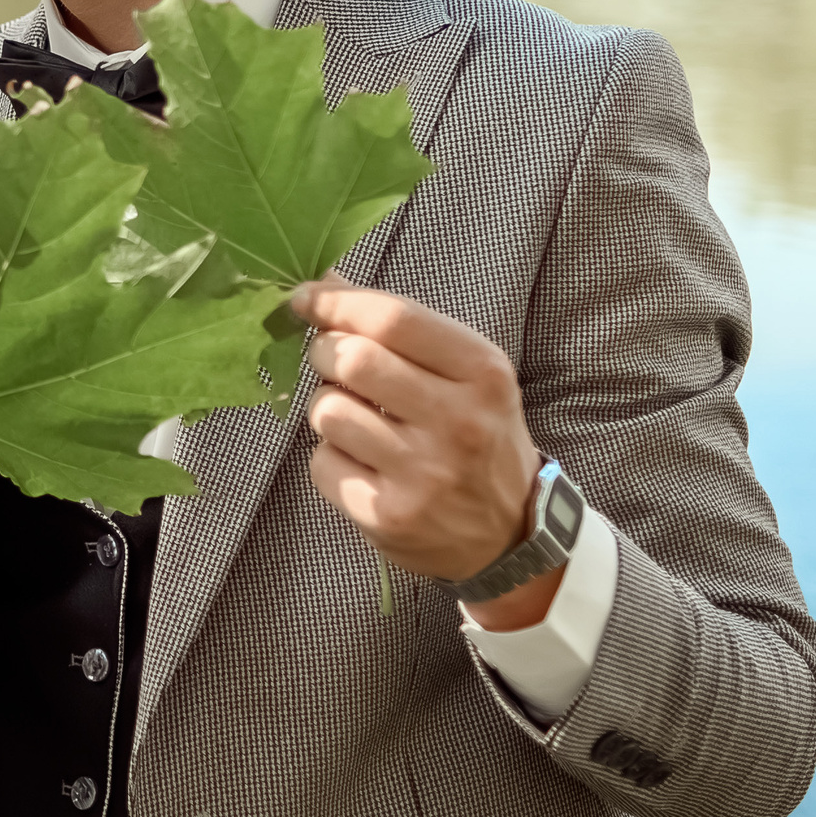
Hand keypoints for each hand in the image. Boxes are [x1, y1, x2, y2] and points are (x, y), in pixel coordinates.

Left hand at [293, 280, 560, 627]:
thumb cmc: (476, 435)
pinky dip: (330, 457)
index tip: (305, 297)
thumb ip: (401, 327)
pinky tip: (363, 464)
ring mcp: (424, 474)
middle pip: (352, 359)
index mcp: (483, 374)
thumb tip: (322, 282)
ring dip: (327, 407)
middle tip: (330, 360)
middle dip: (324, 351)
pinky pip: (322, 463)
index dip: (336, 302)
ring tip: (357, 419)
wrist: (510, 535)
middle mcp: (458, 422)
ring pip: (327, 411)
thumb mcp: (467, 373)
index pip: (394, 318)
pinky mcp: (390, 516)